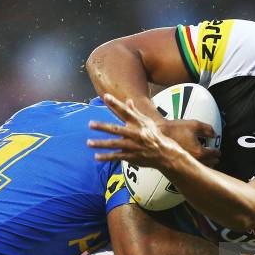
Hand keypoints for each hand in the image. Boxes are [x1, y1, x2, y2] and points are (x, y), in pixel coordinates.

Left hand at [87, 93, 219, 167]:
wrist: (165, 154)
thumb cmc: (155, 136)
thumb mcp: (147, 122)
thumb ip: (134, 112)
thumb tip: (127, 100)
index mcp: (138, 123)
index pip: (125, 111)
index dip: (116, 104)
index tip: (106, 97)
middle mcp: (135, 133)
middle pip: (116, 129)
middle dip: (103, 126)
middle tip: (90, 124)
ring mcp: (133, 146)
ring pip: (114, 144)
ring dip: (101, 144)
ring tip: (89, 142)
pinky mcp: (132, 156)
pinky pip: (117, 157)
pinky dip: (107, 157)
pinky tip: (96, 157)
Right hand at [157, 120, 219, 166]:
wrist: (158, 134)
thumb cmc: (173, 130)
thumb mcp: (194, 125)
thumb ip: (208, 129)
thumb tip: (214, 133)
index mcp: (199, 152)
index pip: (213, 154)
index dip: (217, 152)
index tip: (218, 152)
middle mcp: (193, 161)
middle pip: (209, 164)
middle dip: (214, 160)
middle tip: (216, 158)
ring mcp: (185, 164)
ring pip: (199, 168)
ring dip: (206, 165)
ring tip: (208, 163)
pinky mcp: (178, 165)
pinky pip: (190, 168)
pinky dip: (194, 166)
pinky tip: (194, 164)